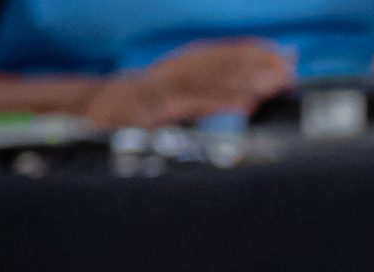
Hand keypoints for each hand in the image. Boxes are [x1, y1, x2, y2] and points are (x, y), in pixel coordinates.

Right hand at [84, 38, 292, 125]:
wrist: (85, 116)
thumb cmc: (130, 115)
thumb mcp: (171, 105)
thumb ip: (207, 99)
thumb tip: (250, 99)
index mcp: (175, 70)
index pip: (218, 55)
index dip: (250, 52)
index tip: (282, 55)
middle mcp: (170, 71)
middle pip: (219, 61)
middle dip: (255, 62)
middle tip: (288, 67)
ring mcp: (161, 86)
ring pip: (210, 77)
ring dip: (245, 78)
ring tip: (275, 82)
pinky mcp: (154, 105)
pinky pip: (193, 102)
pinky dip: (222, 101)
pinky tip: (247, 104)